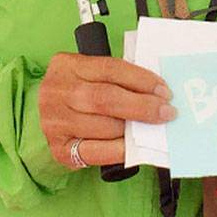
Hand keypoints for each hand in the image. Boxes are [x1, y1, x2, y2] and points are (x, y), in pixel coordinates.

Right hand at [38, 53, 175, 169]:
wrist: (50, 113)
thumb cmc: (79, 89)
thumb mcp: (89, 73)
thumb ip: (115, 79)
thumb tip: (154, 93)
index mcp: (66, 65)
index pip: (109, 68)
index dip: (141, 79)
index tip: (163, 90)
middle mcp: (56, 92)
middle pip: (105, 98)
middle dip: (142, 106)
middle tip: (165, 111)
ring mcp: (55, 122)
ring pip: (103, 126)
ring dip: (133, 129)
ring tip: (152, 127)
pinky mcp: (59, 148)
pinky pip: (95, 152)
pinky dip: (119, 149)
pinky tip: (133, 145)